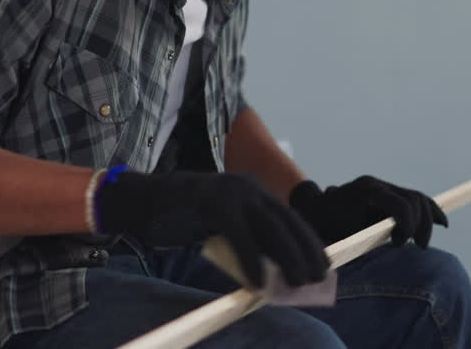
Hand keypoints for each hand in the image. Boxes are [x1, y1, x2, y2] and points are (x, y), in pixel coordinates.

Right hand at [96, 171, 329, 286]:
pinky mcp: (215, 204)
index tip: (325, 264)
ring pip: (270, 228)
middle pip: (286, 222)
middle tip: (316, 278)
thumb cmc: (185, 217)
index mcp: (254, 190)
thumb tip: (276, 270)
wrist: (145, 202)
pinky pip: (241, 237)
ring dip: (287, 258)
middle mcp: (248, 187)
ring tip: (297, 282)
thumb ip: (249, 237)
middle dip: (305, 252)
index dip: (309, 241)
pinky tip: (259, 283)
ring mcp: (231, 192)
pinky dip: (253, 262)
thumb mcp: (225, 224)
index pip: (290, 217)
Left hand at [289, 175, 448, 247]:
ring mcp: (383, 187)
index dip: (408, 224)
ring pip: (418, 199)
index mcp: (365, 190)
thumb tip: (388, 245)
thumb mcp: (341, 235)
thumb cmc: (324, 227)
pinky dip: (429, 212)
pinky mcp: (388, 195)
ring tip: (418, 243)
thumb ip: (364, 239)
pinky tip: (441, 223)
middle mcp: (376, 184)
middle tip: (416, 246)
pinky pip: (414, 200)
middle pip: (414, 199)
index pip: (400, 202)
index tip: (400, 244)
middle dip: (420, 225)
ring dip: (426, 221)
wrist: (312, 212)